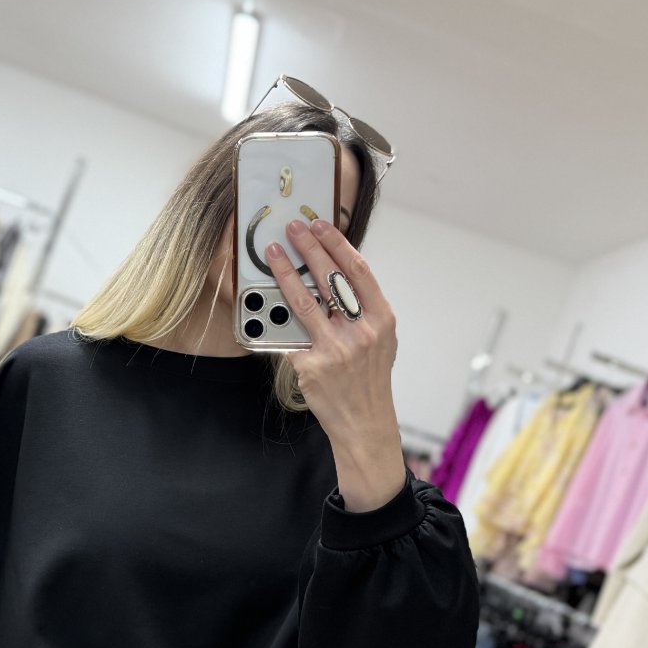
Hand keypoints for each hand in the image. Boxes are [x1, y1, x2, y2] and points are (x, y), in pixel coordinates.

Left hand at [264, 219, 405, 512]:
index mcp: (381, 319)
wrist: (364, 423)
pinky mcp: (312, 366)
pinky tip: (265, 303)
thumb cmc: (369, 379)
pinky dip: (278, 320)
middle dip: (308, 247)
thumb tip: (332, 276)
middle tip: (293, 229)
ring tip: (272, 254)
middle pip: (330, 278)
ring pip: (303, 301)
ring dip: (284, 273)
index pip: (358, 271)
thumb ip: (361, 311)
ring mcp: (335, 349)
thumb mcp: (380, 340)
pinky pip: (290, 336)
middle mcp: (361, 332)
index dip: (338, 243)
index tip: (322, 225)